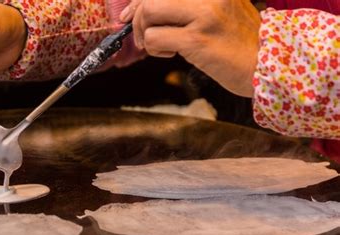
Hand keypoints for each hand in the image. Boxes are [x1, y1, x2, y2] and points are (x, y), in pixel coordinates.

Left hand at [121, 0, 260, 96]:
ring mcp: (203, 14)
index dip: (139, 0)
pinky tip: (171, 54)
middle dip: (137, 17)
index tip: (130, 14)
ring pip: (149, 12)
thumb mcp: (219, 10)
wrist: (267, 64)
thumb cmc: (239, 41)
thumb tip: (145, 7)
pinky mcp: (197, 39)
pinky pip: (155, 38)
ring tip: (161, 47)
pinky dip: (155, 49)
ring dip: (145, 34)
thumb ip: (188, 6)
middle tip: (142, 37)